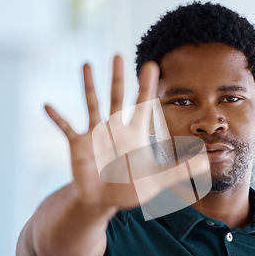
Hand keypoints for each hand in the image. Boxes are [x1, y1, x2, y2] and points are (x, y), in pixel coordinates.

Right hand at [45, 55, 208, 212]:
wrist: (104, 201)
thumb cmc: (130, 188)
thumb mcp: (158, 180)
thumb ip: (181, 170)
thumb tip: (207, 161)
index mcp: (134, 133)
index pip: (142, 104)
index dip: (147, 86)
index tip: (152, 65)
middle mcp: (115, 128)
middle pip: (117, 97)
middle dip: (118, 77)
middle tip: (119, 54)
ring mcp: (95, 135)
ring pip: (92, 104)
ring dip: (89, 86)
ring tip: (87, 64)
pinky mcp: (78, 146)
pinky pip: (66, 128)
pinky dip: (57, 118)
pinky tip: (47, 105)